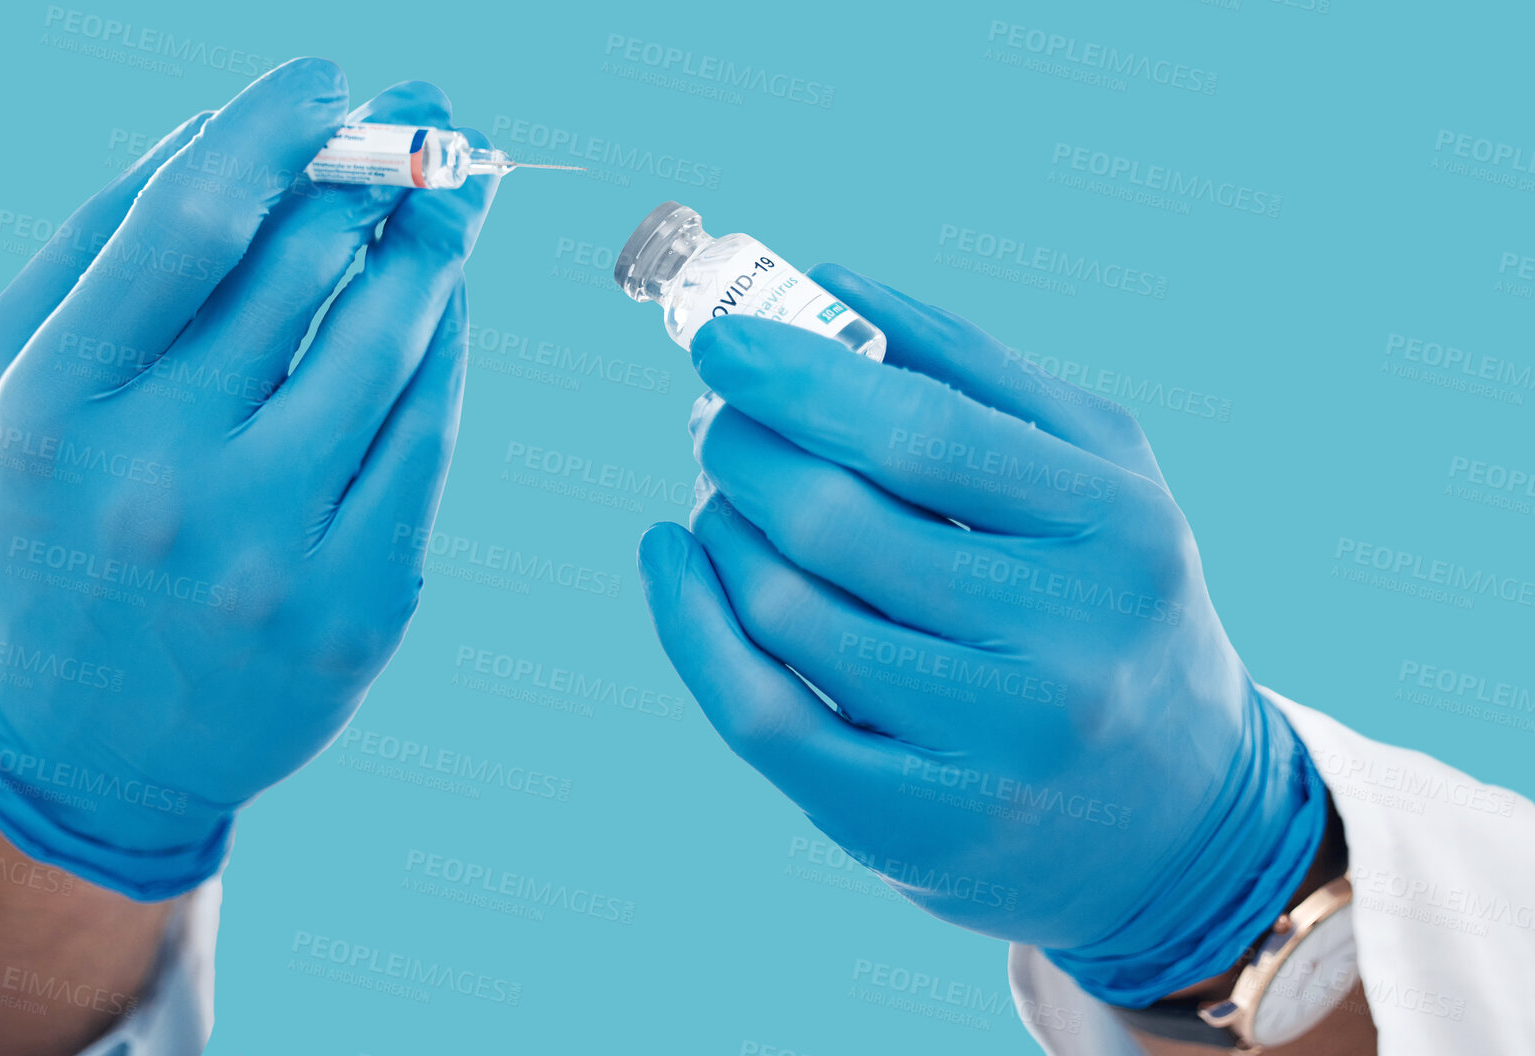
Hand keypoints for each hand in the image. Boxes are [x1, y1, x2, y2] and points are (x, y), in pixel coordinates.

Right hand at [0, 60, 496, 899]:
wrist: (85, 739)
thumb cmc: (54, 519)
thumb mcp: (17, 384)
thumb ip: (104, 245)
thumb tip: (244, 127)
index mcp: (54, 407)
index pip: (192, 219)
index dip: (279, 125)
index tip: (334, 75)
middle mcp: (163, 481)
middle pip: (308, 266)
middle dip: (384, 168)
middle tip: (429, 117)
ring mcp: (269, 555)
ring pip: (392, 342)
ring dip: (434, 246)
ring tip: (452, 194)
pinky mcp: (356, 609)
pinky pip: (429, 435)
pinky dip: (445, 349)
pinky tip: (443, 302)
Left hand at [637, 265, 1325, 1005]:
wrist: (1174, 816)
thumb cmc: (1107, 601)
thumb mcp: (1091, 470)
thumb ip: (970, 368)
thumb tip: (827, 280)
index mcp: (1111, 529)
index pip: (922, 435)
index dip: (800, 377)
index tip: (719, 340)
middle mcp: (1065, 646)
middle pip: (834, 520)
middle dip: (743, 449)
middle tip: (720, 423)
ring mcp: (990, 750)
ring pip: (785, 610)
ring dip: (720, 529)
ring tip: (725, 501)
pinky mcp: (915, 828)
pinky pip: (758, 714)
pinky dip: (687, 623)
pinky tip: (672, 561)